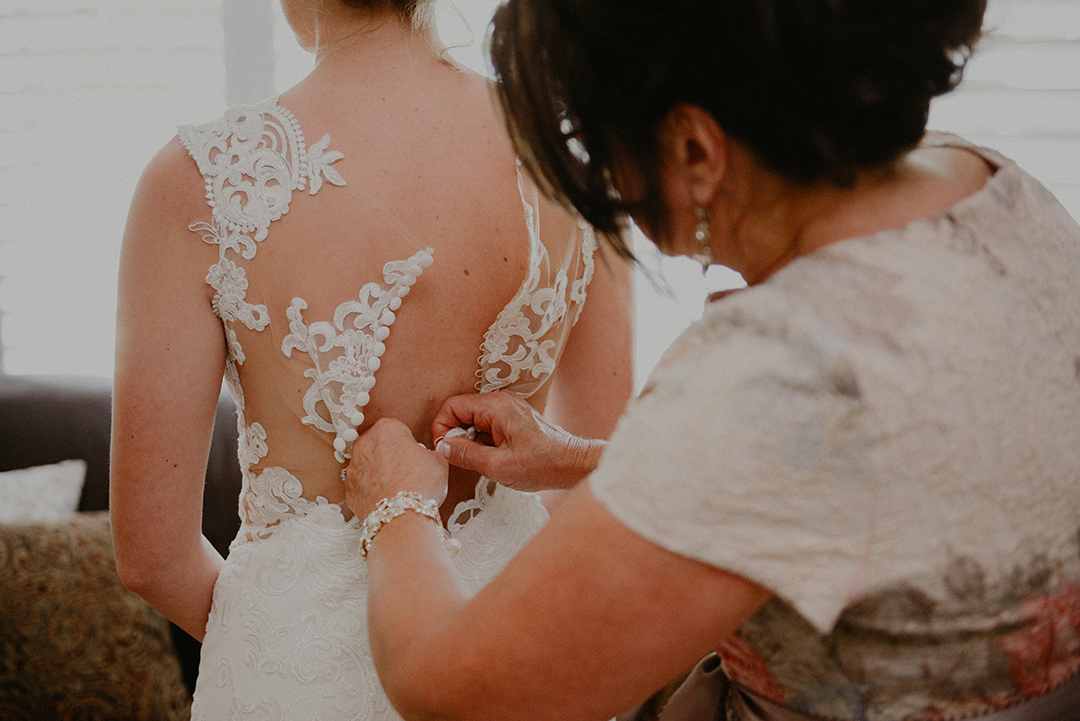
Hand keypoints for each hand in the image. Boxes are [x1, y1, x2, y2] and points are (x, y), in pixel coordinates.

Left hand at [344, 418, 448, 519]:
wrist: (401, 517)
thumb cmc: (420, 484)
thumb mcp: (438, 461)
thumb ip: (427, 453)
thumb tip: (424, 457)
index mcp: (386, 429)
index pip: (396, 428)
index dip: (407, 441)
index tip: (415, 453)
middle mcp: (364, 444)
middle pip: (377, 444)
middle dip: (389, 454)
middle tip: (406, 470)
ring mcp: (353, 468)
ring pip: (367, 465)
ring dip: (378, 472)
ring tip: (396, 488)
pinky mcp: (349, 490)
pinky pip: (361, 486)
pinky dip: (370, 491)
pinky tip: (386, 499)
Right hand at [431, 391, 604, 491]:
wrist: (572, 464)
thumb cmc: (542, 464)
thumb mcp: (497, 466)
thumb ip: (466, 454)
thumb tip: (442, 447)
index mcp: (496, 406)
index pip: (453, 406)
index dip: (442, 428)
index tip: (445, 450)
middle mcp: (502, 401)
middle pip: (462, 411)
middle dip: (457, 435)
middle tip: (464, 459)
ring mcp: (509, 408)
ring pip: (474, 419)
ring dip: (471, 440)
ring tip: (484, 460)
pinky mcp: (514, 418)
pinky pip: (488, 424)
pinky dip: (483, 440)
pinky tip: (494, 457)